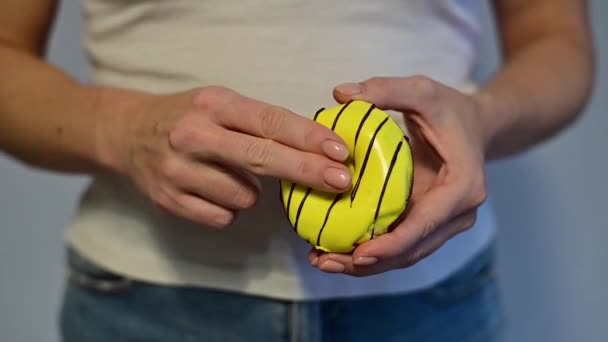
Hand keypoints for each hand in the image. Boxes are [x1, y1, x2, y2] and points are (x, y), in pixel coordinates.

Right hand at [105, 86, 351, 227]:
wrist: (128, 133)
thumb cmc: (190, 116)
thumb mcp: (221, 104)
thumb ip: (262, 123)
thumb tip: (317, 150)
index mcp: (214, 104)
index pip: (270, 121)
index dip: (309, 138)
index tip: (340, 151)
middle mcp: (195, 135)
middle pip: (262, 158)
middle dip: (306, 171)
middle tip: (341, 181)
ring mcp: (179, 170)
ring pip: (245, 196)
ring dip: (251, 191)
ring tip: (230, 173)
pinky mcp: (169, 200)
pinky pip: (223, 217)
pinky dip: (228, 208)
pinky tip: (213, 190)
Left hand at [309, 76, 489, 275]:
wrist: (476, 126)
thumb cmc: (449, 108)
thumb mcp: (421, 91)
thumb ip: (385, 89)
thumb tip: (340, 94)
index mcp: (463, 187)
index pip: (426, 223)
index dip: (392, 244)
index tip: (359, 254)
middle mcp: (458, 214)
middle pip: (412, 249)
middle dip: (369, 262)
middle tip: (325, 262)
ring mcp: (444, 223)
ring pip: (404, 255)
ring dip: (364, 265)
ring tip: (322, 262)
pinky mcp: (428, 223)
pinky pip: (399, 244)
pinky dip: (370, 252)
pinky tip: (335, 251)